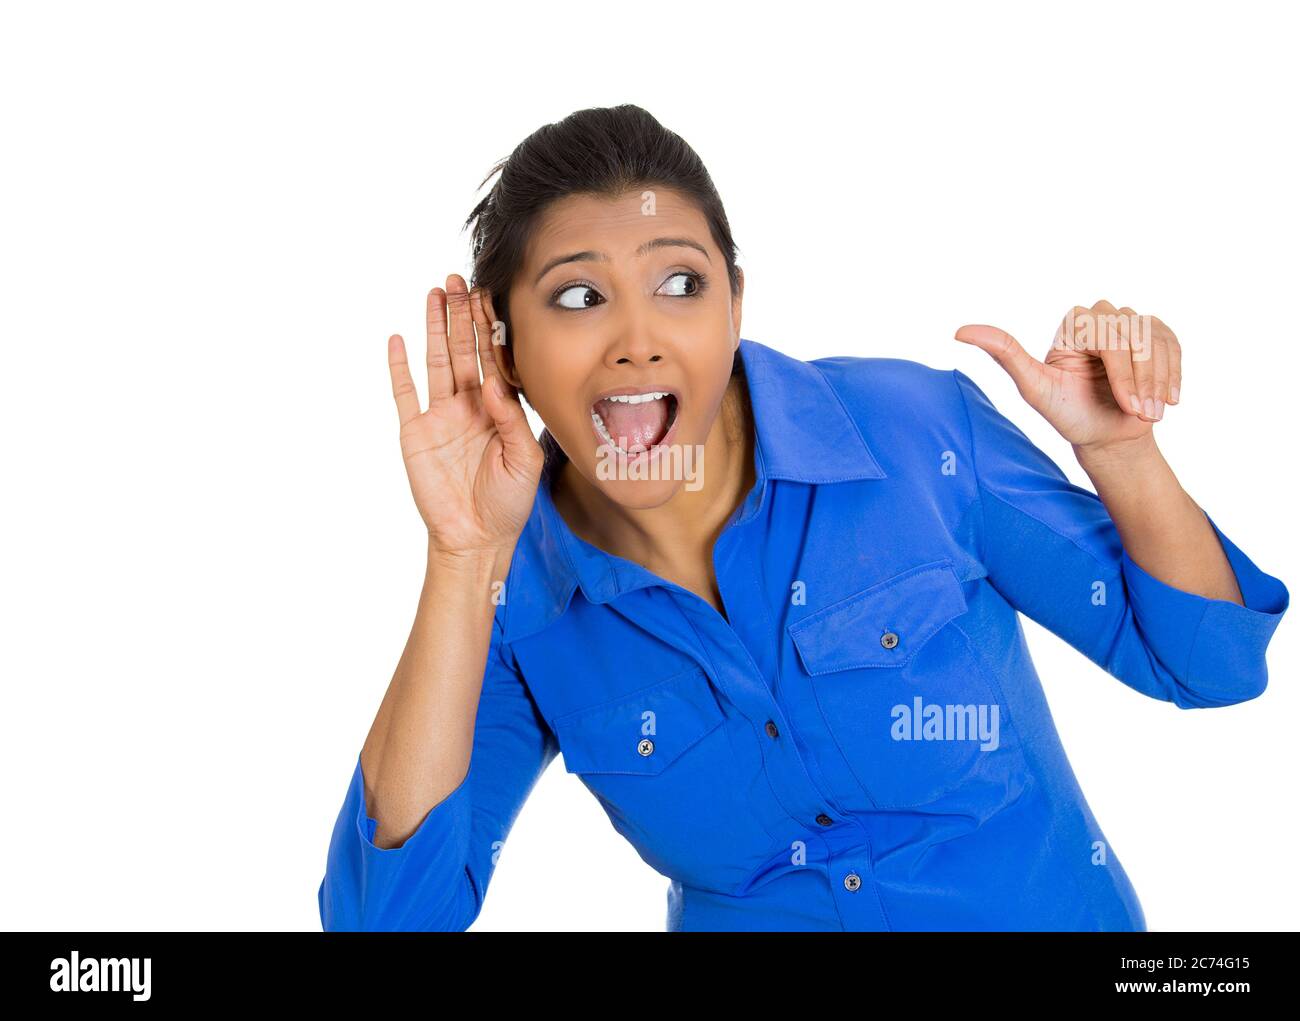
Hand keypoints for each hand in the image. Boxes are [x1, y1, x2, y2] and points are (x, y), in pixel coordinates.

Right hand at [387, 275, 542, 555]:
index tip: (490, 296)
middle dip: (462, 314)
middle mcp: (468, 406)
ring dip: (435, 327)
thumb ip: (512, 419)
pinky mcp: (415, 432)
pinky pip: (404, 393)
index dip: (490, 328)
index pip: (493, 359)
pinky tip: (398, 338)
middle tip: (460, 279)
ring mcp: (440, 416)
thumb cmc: (508, 502)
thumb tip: (494, 385)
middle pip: (463, 350)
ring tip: (436, 292)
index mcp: (498, 409)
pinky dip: (399, 366)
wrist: (476, 537)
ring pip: (436, 361)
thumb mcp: (524, 460)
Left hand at [954, 299, 1182, 455]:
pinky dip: (1174, 373)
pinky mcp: (1156, 336)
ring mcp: (1131, 326)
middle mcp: (1101, 318)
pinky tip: (1170, 400)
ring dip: (1159, 379)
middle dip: (1140, 378)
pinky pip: (1172, 343)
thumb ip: (1005, 355)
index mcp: (1073, 325)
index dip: (1120, 370)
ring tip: (1152, 413)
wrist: (1106, 436)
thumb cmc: (1068, 415)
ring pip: (1155, 337)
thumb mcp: (1034, 389)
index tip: (1127, 405)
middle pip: (1132, 333)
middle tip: (1142, 414)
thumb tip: (959, 330)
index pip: (1105, 333)